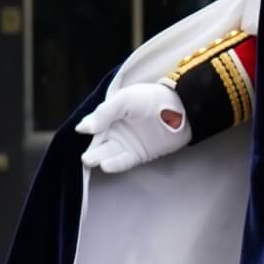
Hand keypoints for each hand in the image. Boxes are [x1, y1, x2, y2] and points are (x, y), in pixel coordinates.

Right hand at [76, 83, 190, 173]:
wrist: (181, 109)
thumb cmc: (152, 99)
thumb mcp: (125, 99)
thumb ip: (105, 112)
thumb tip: (83, 128)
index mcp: (111, 114)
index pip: (94, 123)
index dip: (88, 127)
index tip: (81, 131)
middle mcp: (116, 130)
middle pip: (99, 142)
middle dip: (91, 149)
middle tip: (85, 157)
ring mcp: (127, 144)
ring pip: (108, 153)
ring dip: (99, 158)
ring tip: (90, 160)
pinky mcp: (138, 155)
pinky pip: (123, 161)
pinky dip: (115, 164)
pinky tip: (106, 165)